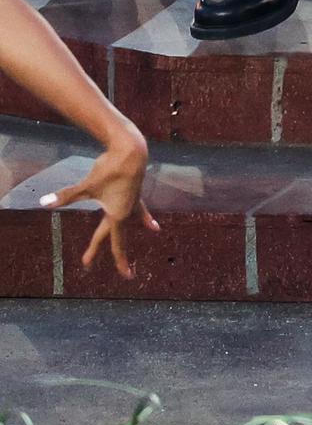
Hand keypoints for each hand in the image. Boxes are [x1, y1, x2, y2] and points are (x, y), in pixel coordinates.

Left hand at [40, 130, 157, 277]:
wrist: (130, 149)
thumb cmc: (109, 169)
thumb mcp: (86, 186)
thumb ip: (66, 196)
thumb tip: (43, 203)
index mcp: (117, 214)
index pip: (115, 242)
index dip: (120, 260)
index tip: (126, 275)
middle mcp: (127, 210)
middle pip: (119, 235)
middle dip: (118, 254)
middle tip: (123, 273)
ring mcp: (133, 199)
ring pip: (135, 217)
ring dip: (143, 223)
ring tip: (154, 229)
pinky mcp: (135, 188)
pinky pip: (140, 202)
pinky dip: (144, 207)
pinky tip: (149, 203)